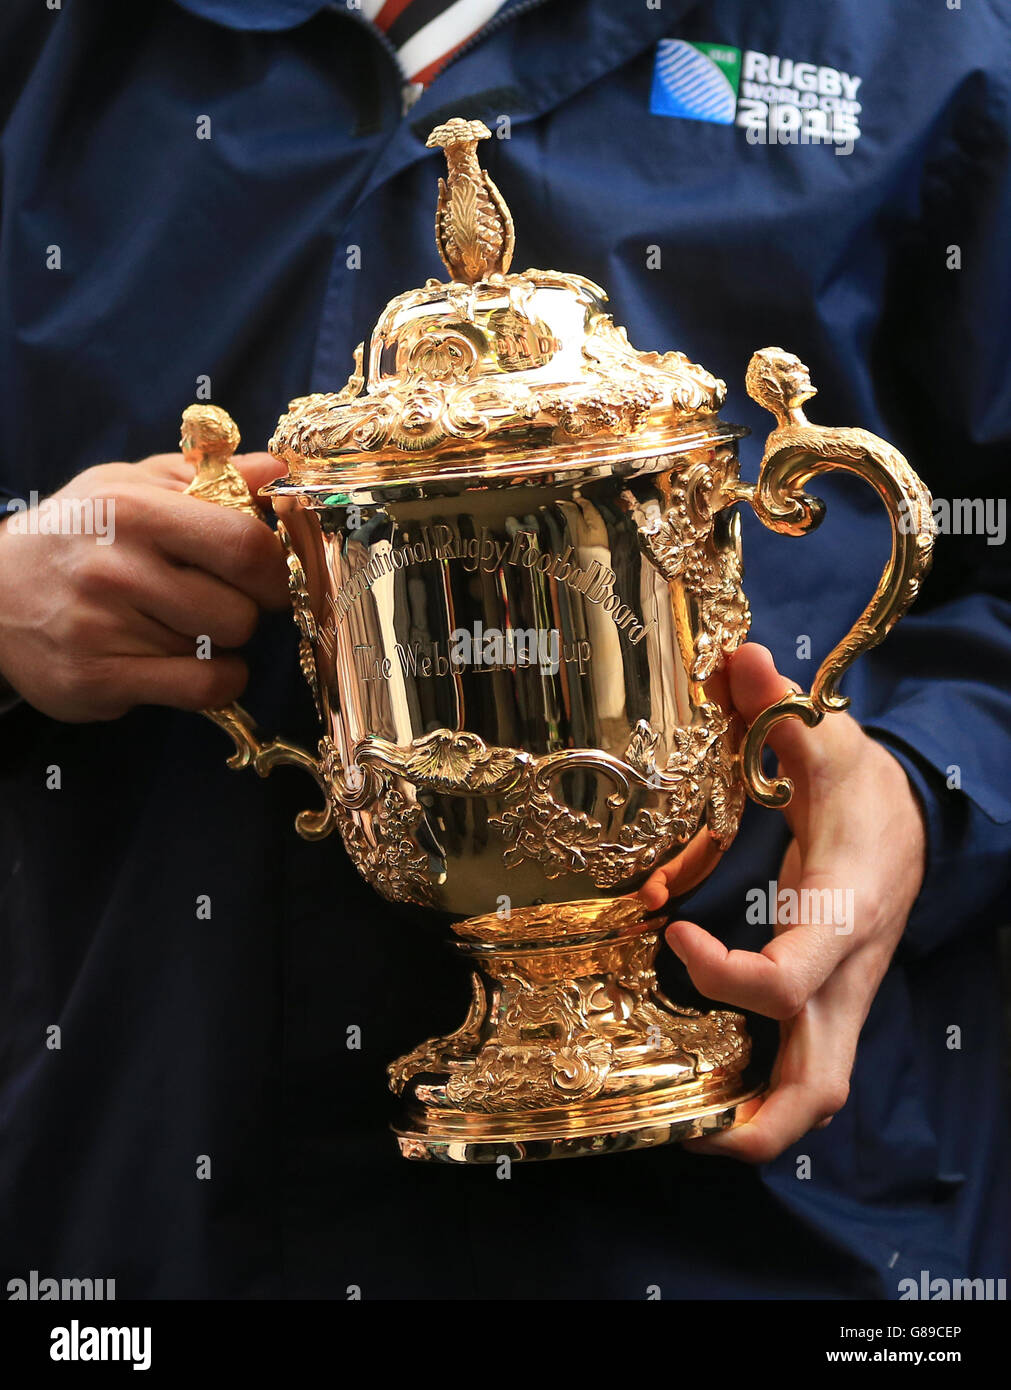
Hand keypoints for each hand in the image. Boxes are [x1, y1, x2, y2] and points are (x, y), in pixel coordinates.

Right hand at [0, 453, 288, 720]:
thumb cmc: (79, 534)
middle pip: (241, 610)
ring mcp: (103, 628)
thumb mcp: (130, 486)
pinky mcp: (98, 679)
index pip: (245, 544)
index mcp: (132, 510)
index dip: (274, 565)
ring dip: (221, 644)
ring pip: (222, 651)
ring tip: (186, 624)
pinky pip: (201, 690)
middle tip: (225, 599)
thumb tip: (277, 472)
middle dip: (249, 610)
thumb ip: (207, 477)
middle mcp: (116, 569)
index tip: (269, 571)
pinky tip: (197, 664)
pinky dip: (216, 682)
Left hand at [638, 643, 926, 1161]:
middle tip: (685, 1129)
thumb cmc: (867, 786)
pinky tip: (705, 1081)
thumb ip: (780, 709)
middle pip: (822, 1082)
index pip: (789, 979)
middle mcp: (845, 973)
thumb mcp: (829, 740)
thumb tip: (735, 657)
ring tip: (684, 1128)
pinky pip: (801, 1063)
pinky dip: (760, 1085)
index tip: (671, 928)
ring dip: (759, 1119)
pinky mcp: (829, 999)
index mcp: (844, 914)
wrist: (918, 819)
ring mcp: (841, 995)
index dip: (726, 974)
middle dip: (760, 1119)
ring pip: (818, 1089)